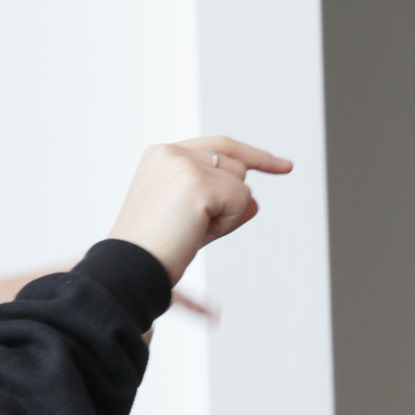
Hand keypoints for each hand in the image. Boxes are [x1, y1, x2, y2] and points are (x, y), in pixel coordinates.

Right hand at [107, 136, 291, 284]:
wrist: (130, 267)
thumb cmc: (153, 248)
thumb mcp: (189, 216)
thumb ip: (221, 201)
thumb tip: (254, 200)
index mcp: (161, 155)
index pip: (220, 146)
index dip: (255, 157)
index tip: (284, 166)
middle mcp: (172, 152)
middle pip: (236, 167)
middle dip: (229, 201)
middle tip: (191, 227)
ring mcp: (185, 166)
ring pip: (240, 185)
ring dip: (226, 214)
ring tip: (189, 230)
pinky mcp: (198, 185)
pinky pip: (242, 202)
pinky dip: (227, 224)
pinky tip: (196, 232)